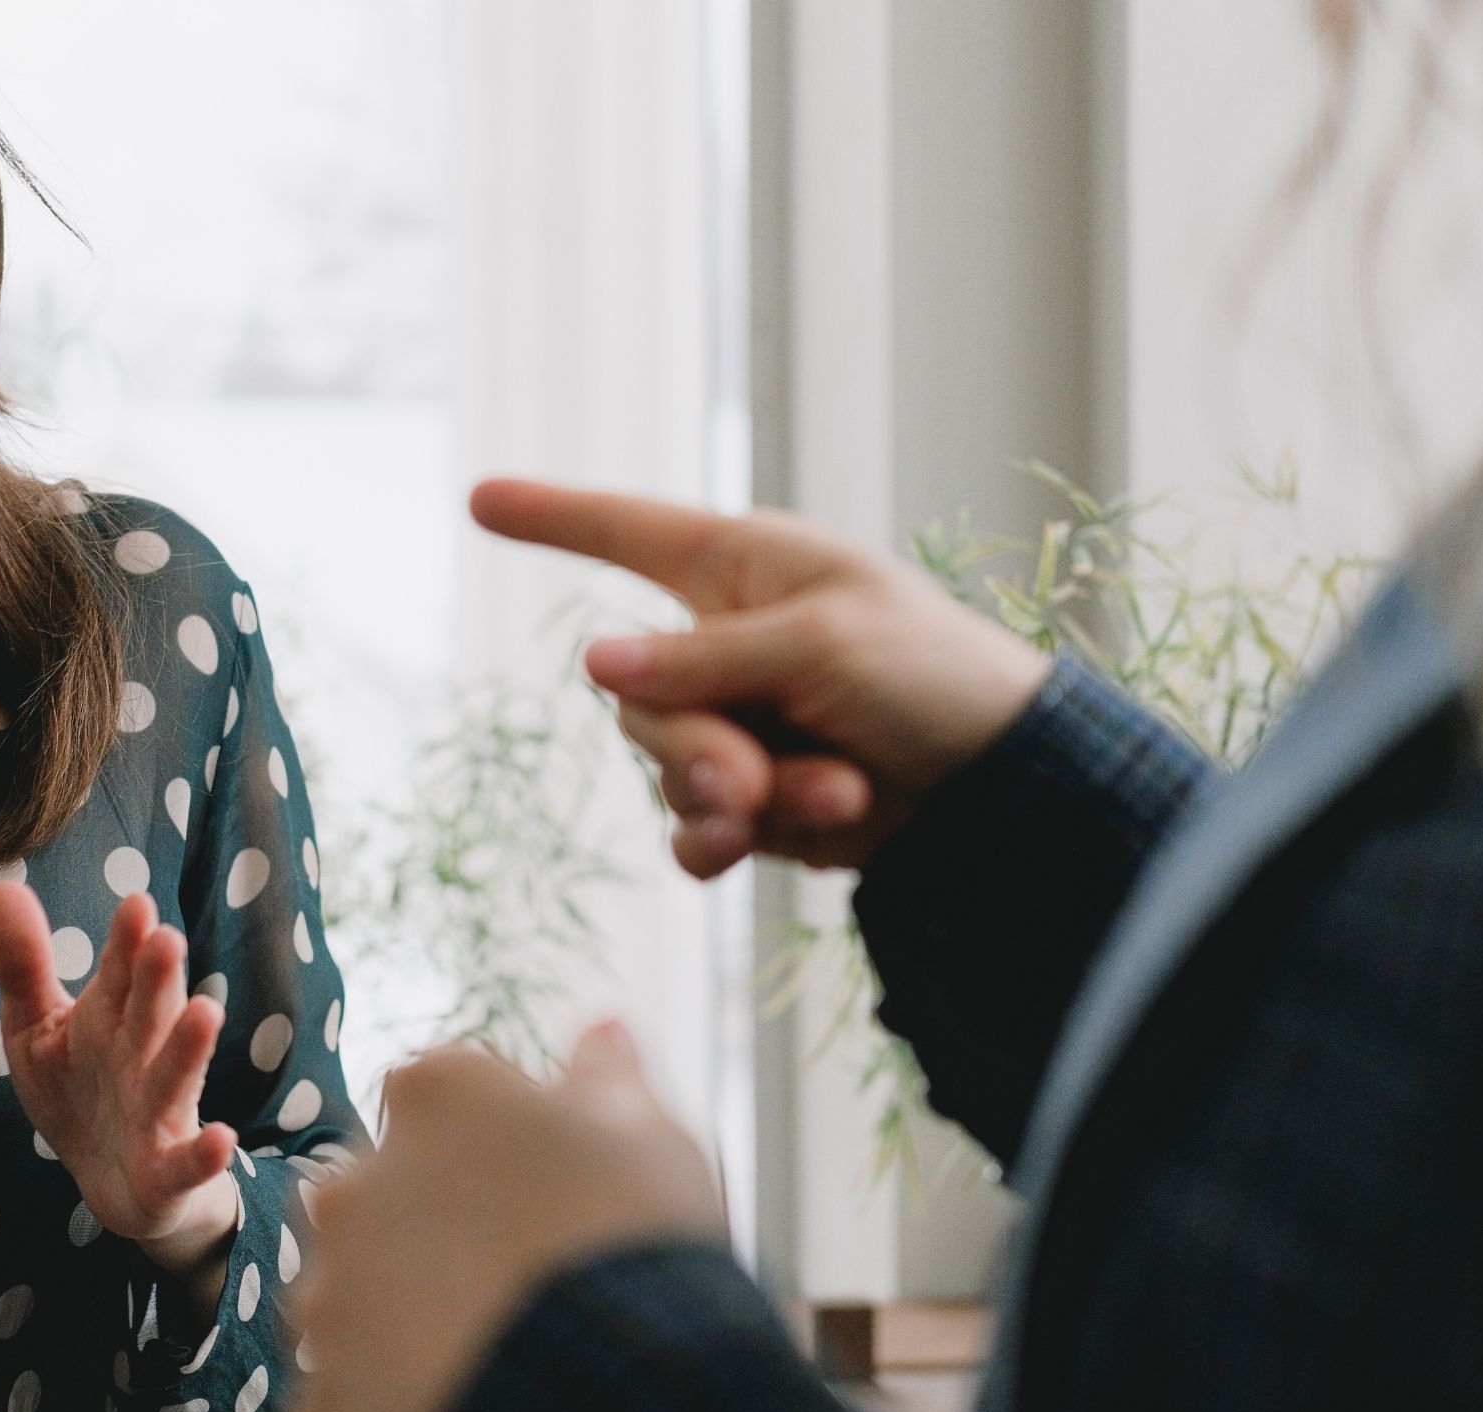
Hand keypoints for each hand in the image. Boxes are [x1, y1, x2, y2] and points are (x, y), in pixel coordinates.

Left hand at [0, 883, 240, 1275]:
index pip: (119, 973)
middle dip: (158, 980)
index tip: (135, 904)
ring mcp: (159, 1113)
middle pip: (150, 1014)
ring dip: (190, 1049)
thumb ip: (23, 965)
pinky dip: (205, 1155)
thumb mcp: (36, 1027)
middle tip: (165, 938)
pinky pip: (187, 1163)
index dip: (126, 942)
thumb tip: (3, 888)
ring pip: (174, 1078)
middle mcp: (141, 1057)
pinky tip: (221, 1139)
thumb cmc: (78, 1089)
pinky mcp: (168, 1170)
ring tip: (207, 1011)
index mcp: (110, 1017)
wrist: (115, 1183)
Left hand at [293, 1022, 725, 1411]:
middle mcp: (353, 1181)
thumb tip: (602, 1030)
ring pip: (359, 1293)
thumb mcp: (646, 1133)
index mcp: (431, 1094)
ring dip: (405, 1311)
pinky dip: (398, 1402)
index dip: (496, 1141)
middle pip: (384, 1191)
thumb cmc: (635, 1242)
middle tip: (519, 1272)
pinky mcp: (326, 1398)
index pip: (441, 1095)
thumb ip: (608, 1076)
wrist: (615, 1397)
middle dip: (435, 1223)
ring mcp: (330, 1293)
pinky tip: (468, 1404)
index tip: (546, 1182)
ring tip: (494, 1348)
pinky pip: (356, 1393)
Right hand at [470, 478, 1048, 875]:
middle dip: (695, 746)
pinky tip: (771, 843)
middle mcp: (722, 642)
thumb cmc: (931, 673)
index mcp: (741, 568)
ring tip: (830, 795)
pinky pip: (689, 827)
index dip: (553, 517)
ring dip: (736, 796)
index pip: (626, 532)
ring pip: (664, 769)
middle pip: (636, 696)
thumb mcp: (819, 644)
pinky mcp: (752, 800)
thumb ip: (703, 659)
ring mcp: (734, 723)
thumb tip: (594, 663)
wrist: (1001, 786)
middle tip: (755, 780)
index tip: (481, 497)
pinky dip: (725, 842)